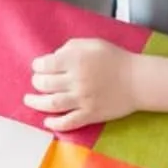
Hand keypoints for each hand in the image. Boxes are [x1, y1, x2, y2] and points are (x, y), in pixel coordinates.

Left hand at [24, 38, 143, 130]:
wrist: (138, 81)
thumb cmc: (115, 59)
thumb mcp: (93, 43)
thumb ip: (70, 47)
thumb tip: (53, 57)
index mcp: (76, 60)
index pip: (45, 64)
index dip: (38, 65)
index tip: (38, 67)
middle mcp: (77, 80)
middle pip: (44, 84)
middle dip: (36, 82)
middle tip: (37, 82)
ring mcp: (82, 99)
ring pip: (51, 104)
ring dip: (36, 103)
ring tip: (29, 100)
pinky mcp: (90, 115)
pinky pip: (68, 122)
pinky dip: (55, 124)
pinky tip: (47, 122)